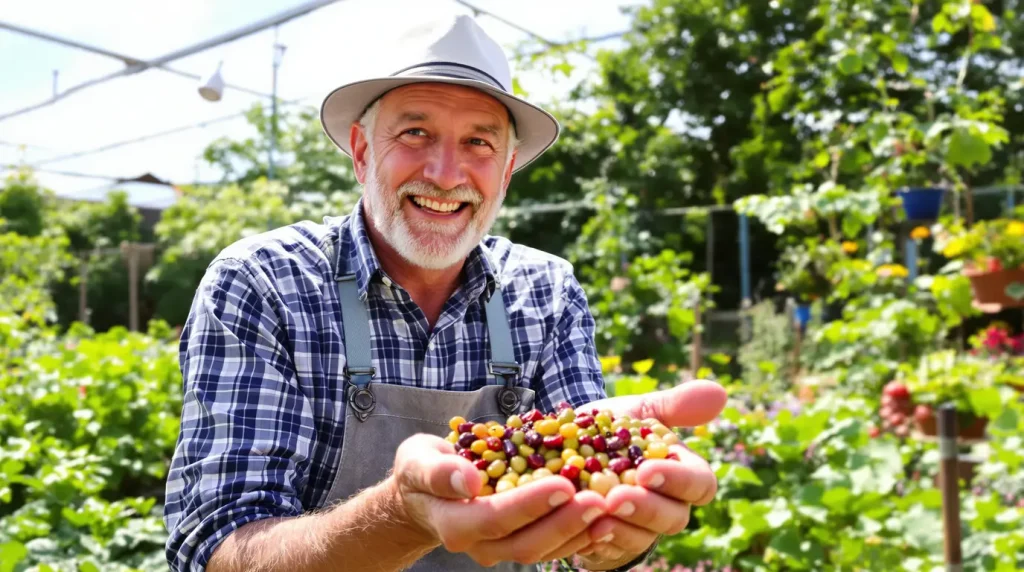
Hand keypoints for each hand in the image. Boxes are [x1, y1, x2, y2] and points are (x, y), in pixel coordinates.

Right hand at [390, 433, 609, 566]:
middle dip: (566, 522)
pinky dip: (580, 533)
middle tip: (599, 497)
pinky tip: (604, 513)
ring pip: (546, 550)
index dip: (532, 504)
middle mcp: (480, 545)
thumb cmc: (421, 469)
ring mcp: (501, 549)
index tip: (564, 483)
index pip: (497, 519)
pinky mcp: (519, 542)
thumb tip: (469, 479)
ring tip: (610, 505)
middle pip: (528, 543)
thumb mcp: (418, 460)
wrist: (423, 495)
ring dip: (580, 531)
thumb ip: (438, 471)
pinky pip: (553, 545)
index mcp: (455, 524)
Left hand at [573, 379, 727, 567]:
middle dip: (647, 509)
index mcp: (681, 472)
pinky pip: (611, 552)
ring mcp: (640, 528)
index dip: (678, 481)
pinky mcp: (612, 545)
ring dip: (622, 530)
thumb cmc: (612, 428)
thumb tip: (719, 391)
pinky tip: (584, 530)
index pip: (699, 484)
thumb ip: (674, 405)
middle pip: (673, 518)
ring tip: (597, 517)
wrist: (567, 448)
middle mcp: (667, 505)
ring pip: (642, 539)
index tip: (648, 470)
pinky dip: (597, 542)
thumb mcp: (637, 411)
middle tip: (617, 497)